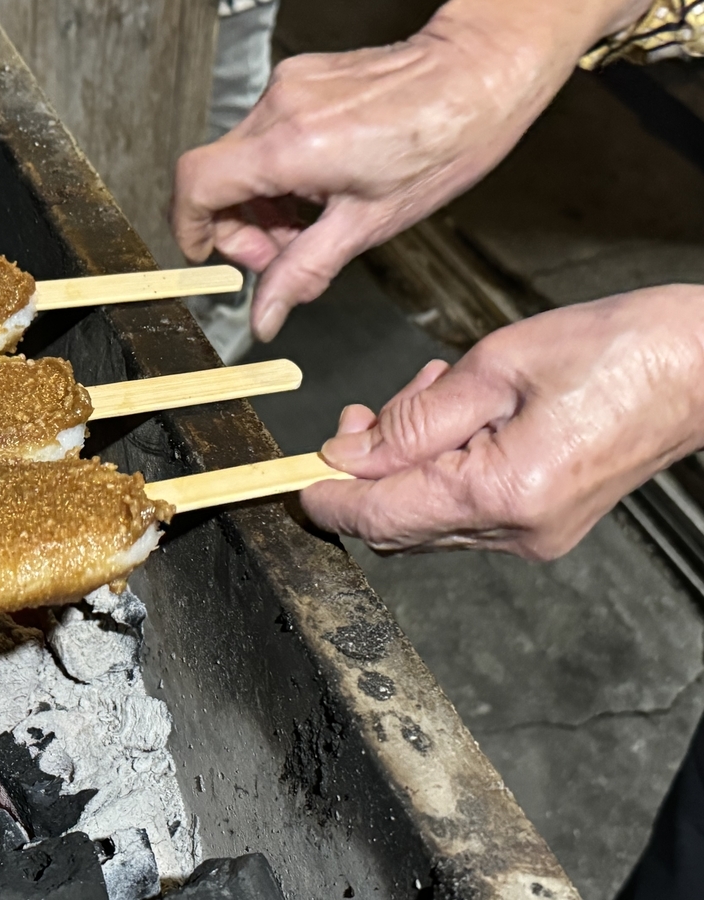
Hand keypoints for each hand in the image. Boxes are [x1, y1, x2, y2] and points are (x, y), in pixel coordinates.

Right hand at [171, 0, 648, 340]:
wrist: (480, 71)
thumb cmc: (443, 139)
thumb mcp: (368, 225)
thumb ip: (304, 272)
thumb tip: (266, 315)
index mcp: (291, 146)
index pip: (196, 185)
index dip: (190, 228)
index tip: (208, 255)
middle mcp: (280, 107)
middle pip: (214, 176)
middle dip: (237, 226)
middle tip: (280, 254)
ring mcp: (288, 87)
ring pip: (238, 157)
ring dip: (260, 202)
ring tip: (309, 222)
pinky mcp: (301, 77)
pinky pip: (264, 134)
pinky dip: (278, 173)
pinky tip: (319, 188)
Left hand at [299, 286, 703, 559]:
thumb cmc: (619, 350)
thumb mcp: (495, 366)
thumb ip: (414, 418)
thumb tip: (350, 454)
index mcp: (503, 493)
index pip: (381, 515)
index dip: (329, 498)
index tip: (295, 480)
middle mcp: (518, 531)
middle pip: (399, 525)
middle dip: (366, 473)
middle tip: (363, 416)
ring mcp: (535, 535)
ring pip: (428, 517)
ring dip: (405, 465)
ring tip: (430, 395)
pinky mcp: (545, 524)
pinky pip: (464, 510)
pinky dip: (441, 470)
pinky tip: (458, 419)